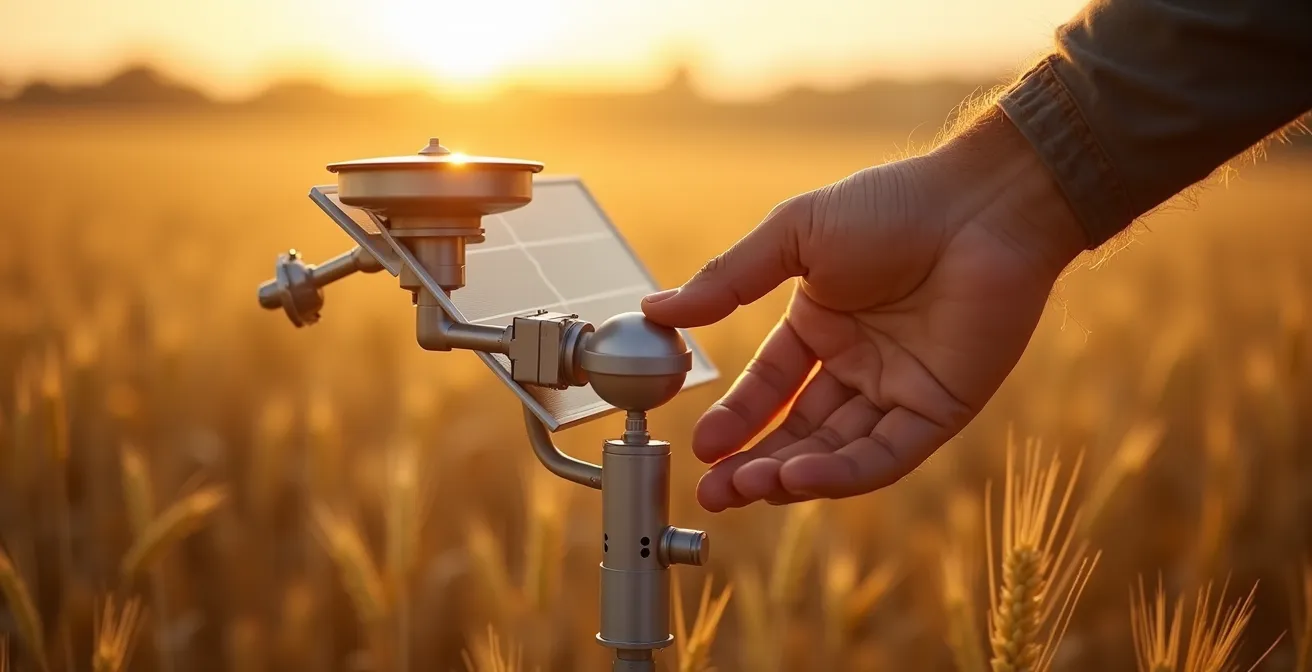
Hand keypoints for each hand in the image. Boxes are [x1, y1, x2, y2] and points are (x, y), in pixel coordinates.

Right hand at [641, 107, 1087, 511]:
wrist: (981, 206)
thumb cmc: (893, 205)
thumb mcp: (794, 237)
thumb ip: (728, 280)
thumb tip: (655, 310)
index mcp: (822, 324)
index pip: (769, 387)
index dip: (735, 420)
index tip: (702, 449)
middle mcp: (858, 363)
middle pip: (797, 431)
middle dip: (754, 464)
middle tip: (715, 493)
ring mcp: (898, 389)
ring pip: (837, 451)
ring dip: (792, 474)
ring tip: (750, 488)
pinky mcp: (938, 409)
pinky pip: (885, 453)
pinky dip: (843, 471)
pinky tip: (801, 476)